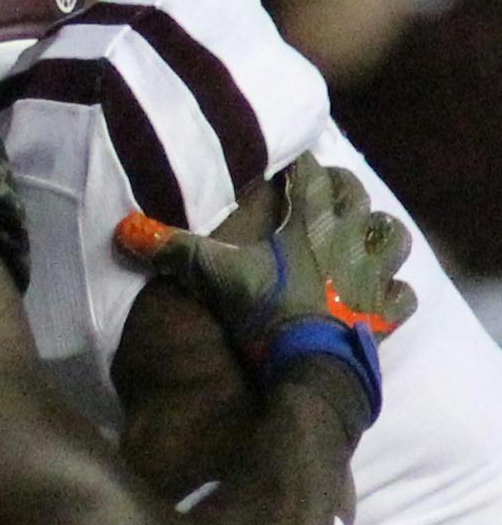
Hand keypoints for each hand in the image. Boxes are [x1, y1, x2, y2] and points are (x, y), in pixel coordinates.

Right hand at [121, 157, 410, 420]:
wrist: (309, 365)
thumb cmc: (264, 311)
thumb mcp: (213, 276)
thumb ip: (172, 249)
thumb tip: (123, 228)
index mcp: (311, 223)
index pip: (312, 177)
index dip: (301, 164)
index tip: (291, 159)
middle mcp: (349, 241)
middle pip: (358, 197)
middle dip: (343, 187)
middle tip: (326, 187)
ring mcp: (373, 276)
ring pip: (393, 237)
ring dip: (380, 231)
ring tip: (366, 231)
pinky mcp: (384, 313)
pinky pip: (401, 294)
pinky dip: (394, 290)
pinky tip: (382, 292)